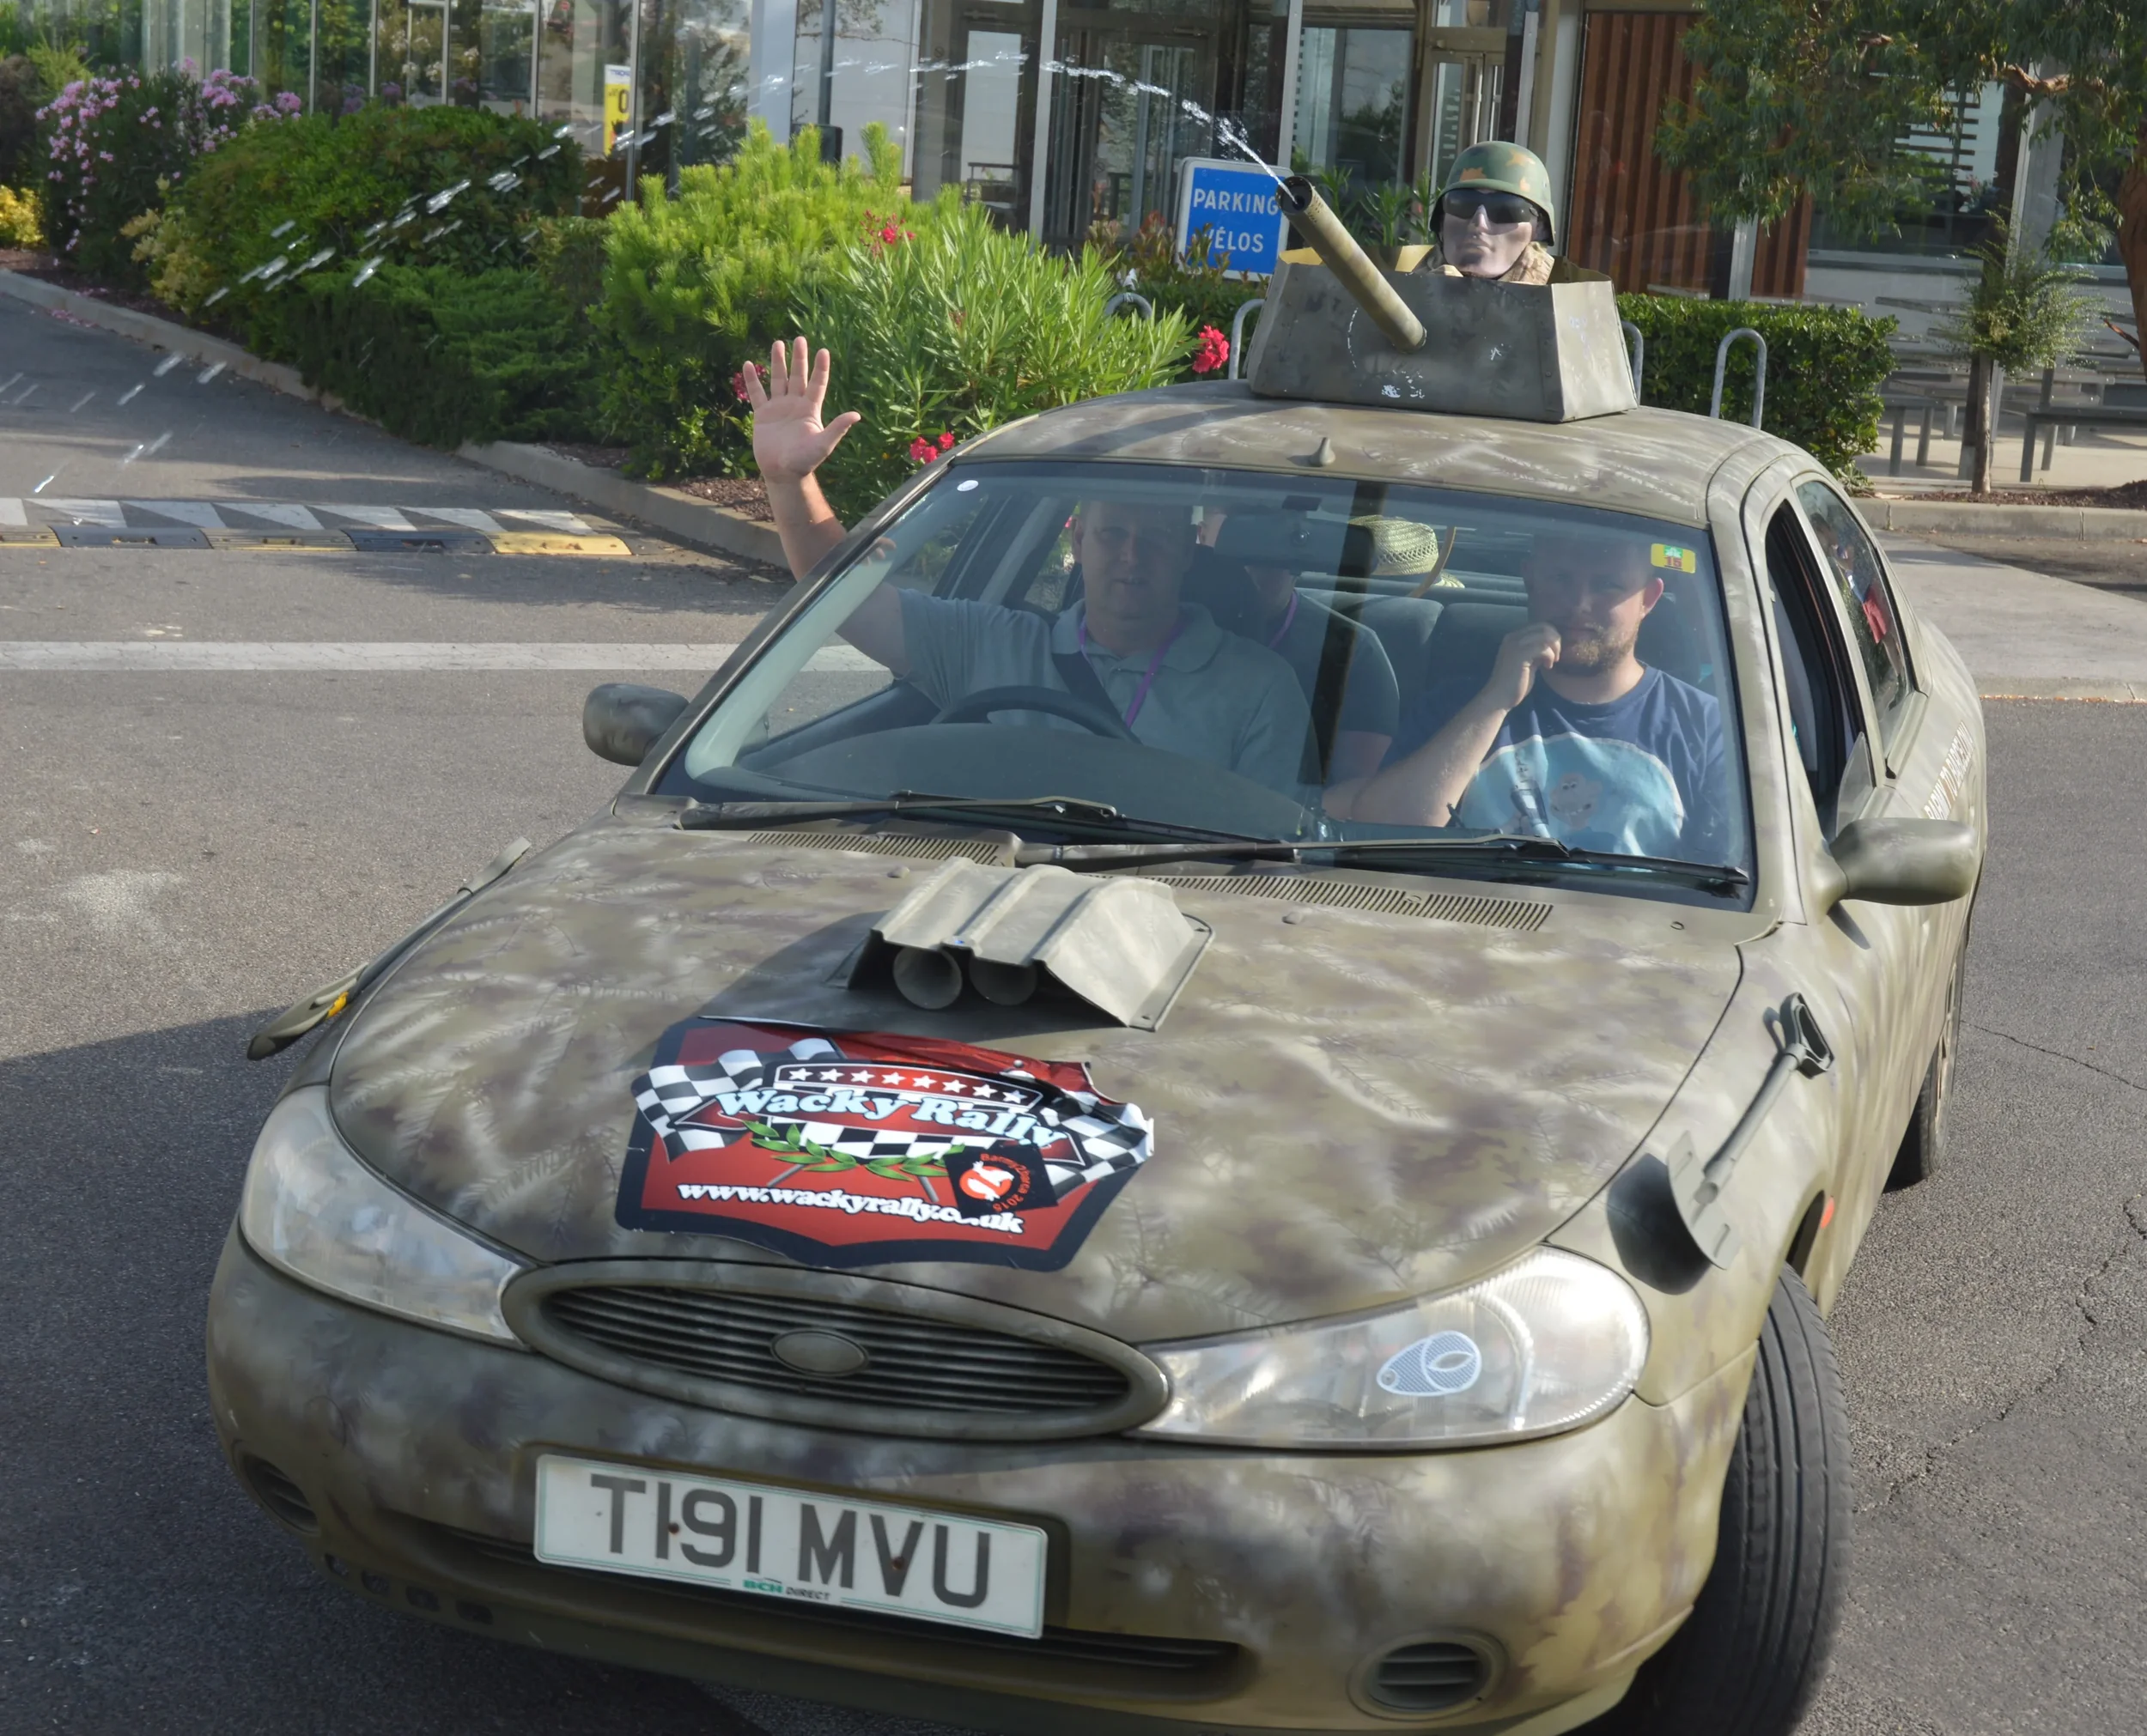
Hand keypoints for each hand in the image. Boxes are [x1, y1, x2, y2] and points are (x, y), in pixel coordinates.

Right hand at [744, 337, 860, 483]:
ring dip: (778, 362)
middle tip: (800, 339)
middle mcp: (795, 405)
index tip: (823, 351)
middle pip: (798, 376)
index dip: (820, 368)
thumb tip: (856, 415)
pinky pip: (757, 394)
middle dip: (799, 358)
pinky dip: (752, 380)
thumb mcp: (823, 444)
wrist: (782, 473)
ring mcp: (778, 408)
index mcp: (810, 410)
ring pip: (778, 380)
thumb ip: (837, 428)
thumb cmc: (805, 461)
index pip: (817, 384)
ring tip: (778, 343)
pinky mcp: (762, 415)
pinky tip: (748, 365)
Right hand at [1479, 622, 1560, 712]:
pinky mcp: (1519, 655)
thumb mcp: (1528, 662)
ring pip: (1545, 635)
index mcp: (1514, 637)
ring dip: (1554, 649)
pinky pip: (1543, 648)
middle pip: (1545, 627)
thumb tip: (1552, 645)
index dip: (1552, 637)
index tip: (1554, 653)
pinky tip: (1547, 667)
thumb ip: (1536, 651)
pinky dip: (1549, 656)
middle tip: (1556, 657)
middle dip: (1556, 641)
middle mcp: (1513, 637)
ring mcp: (1515, 645)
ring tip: (1552, 662)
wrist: (1500, 697)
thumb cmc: (1515, 683)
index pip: (1540, 625)